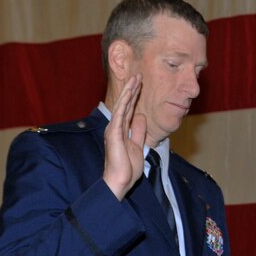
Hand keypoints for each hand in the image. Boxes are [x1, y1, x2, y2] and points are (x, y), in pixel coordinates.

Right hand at [103, 74, 144, 198]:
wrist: (120, 181)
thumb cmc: (127, 168)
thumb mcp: (138, 146)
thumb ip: (138, 131)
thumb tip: (141, 116)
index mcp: (121, 130)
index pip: (129, 109)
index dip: (135, 96)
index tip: (140, 84)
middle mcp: (116, 127)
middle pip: (125, 104)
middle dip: (132, 89)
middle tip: (138, 75)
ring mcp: (113, 129)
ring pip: (122, 106)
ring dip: (129, 91)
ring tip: (135, 78)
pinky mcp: (113, 133)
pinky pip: (120, 115)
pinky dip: (124, 103)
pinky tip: (129, 92)